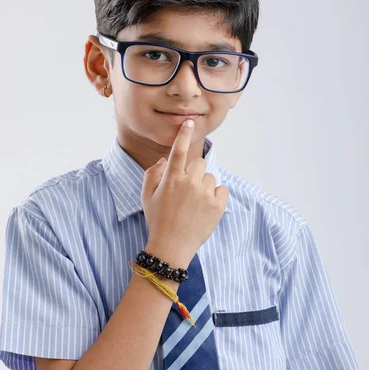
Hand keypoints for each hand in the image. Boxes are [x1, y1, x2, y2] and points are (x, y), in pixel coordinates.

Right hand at [141, 119, 228, 267]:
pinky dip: (216, 196)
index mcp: (171, 178)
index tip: (189, 121)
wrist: (171, 247)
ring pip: (210, 177)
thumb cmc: (157, 220)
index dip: (184, 134)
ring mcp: (205, 193)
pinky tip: (205, 207)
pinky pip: (222, 189)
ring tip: (194, 204)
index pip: (178, 150)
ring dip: (204, 186)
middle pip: (198, 163)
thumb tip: (164, 160)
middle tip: (186, 190)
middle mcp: (189, 182)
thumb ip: (152, 174)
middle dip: (194, 172)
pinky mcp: (218, 205)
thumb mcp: (146, 196)